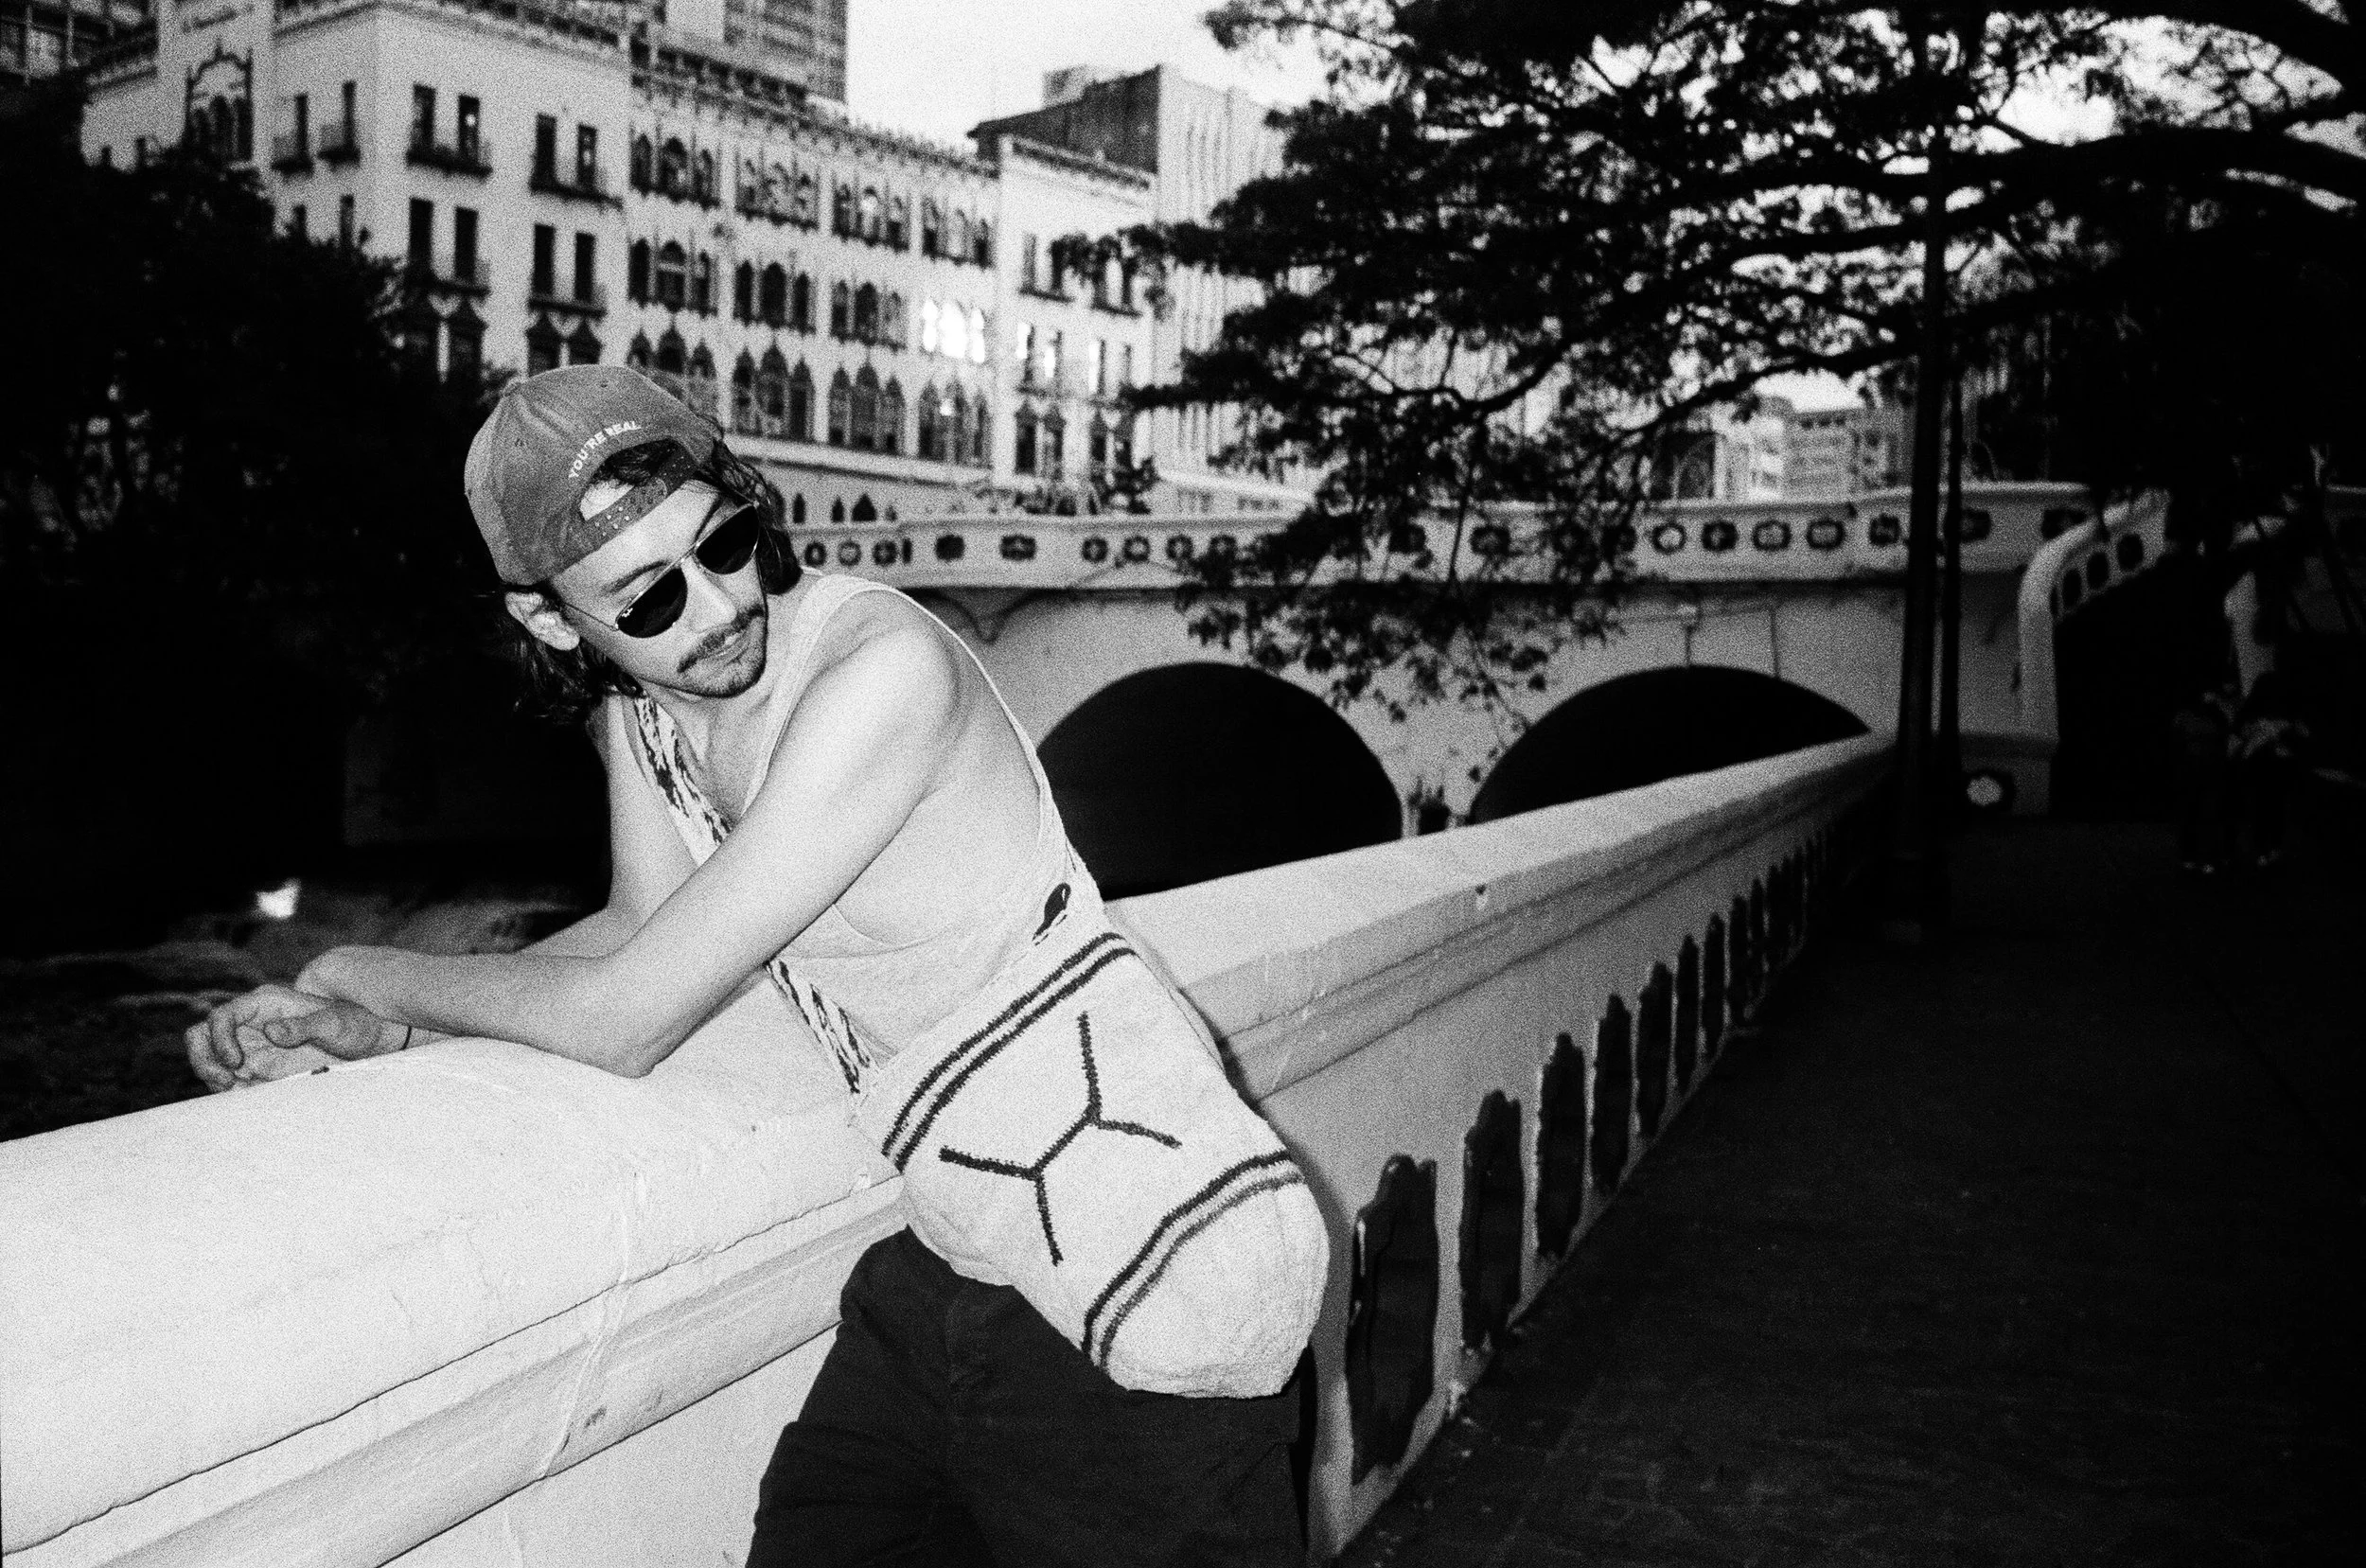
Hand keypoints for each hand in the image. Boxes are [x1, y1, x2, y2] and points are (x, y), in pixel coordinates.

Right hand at [184, 984, 409, 1092]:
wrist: (368, 1044)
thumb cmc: (354, 1025)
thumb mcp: (335, 1023)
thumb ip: (304, 1026)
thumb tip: (271, 1031)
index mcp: (264, 1004)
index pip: (222, 1016)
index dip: (219, 1038)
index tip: (237, 1061)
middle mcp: (251, 1024)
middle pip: (203, 1036)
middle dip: (204, 1059)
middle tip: (224, 1082)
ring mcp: (252, 1046)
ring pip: (211, 1060)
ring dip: (215, 1078)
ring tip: (240, 1092)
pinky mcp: (258, 1067)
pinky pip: (230, 1079)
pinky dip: (233, 1091)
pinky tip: (253, 1096)